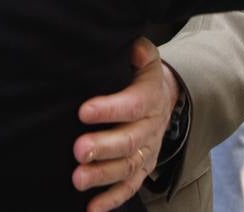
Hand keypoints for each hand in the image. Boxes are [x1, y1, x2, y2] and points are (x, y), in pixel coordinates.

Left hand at [72, 38, 177, 211]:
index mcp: (150, 98)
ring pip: (127, 167)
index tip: (83, 111)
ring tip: (78, 179)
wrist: (166, 97)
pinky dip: (111, 200)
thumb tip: (134, 47)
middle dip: (103, 147)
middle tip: (78, 150)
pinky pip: (130, 188)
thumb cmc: (142, 75)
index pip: (132, 104)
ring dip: (102, 175)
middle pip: (129, 141)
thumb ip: (139, 51)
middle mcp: (151, 128)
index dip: (109, 109)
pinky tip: (91, 208)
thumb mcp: (145, 57)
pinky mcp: (142, 169)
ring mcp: (147, 151)